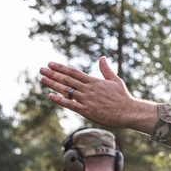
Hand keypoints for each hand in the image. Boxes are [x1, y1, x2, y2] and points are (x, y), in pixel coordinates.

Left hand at [39, 57, 158, 132]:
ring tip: (43, 79)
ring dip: (53, 84)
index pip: (74, 72)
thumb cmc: (123, 97)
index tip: (51, 64)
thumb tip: (102, 58)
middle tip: (41, 69)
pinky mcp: (87, 111)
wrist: (129, 112)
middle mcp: (89, 89)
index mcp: (94, 81)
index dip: (61, 68)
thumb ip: (106, 69)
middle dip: (53, 74)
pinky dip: (60, 100)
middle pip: (67, 80)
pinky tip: (50, 96)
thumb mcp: (115, 80)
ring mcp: (87, 100)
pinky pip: (70, 105)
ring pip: (67, 91)